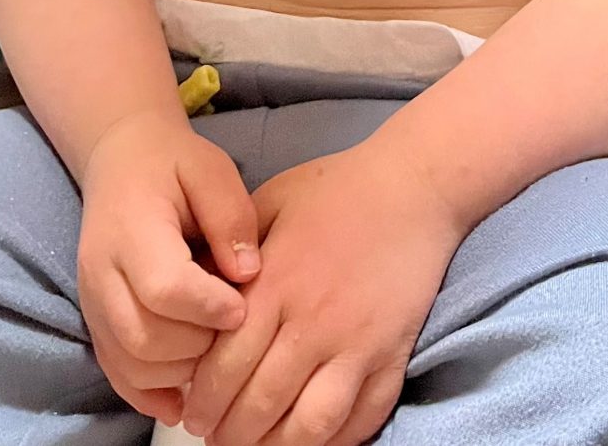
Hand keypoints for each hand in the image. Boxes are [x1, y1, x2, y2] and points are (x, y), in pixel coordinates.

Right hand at [77, 111, 259, 425]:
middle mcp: (101, 274)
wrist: (120, 162)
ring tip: (214, 343)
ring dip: (181, 370)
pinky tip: (187, 393)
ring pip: (132, 365)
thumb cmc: (172, 164)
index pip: (163, 288)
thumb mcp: (210, 169)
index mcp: (131, 229)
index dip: (208, 306)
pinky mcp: (97, 324)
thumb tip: (248, 275)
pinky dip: (153, 393)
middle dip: (199, 343)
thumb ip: (230, 217)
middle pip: (146, 337)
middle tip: (233, 325)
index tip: (242, 306)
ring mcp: (93, 305)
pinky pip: (119, 375)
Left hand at [179, 143, 466, 445]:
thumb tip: (193, 291)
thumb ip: (231, 248)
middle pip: (261, 404)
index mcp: (278, 284)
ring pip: (309, 426)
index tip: (194, 412)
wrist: (414, 186)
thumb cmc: (338, 189)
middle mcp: (314, 323)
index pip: (226, 365)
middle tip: (217, 438)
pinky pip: (361, 419)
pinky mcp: (392, 357)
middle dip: (230, 433)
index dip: (204, 400)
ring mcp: (357, 345)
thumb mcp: (272, 201)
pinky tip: (310, 441)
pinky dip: (334, 443)